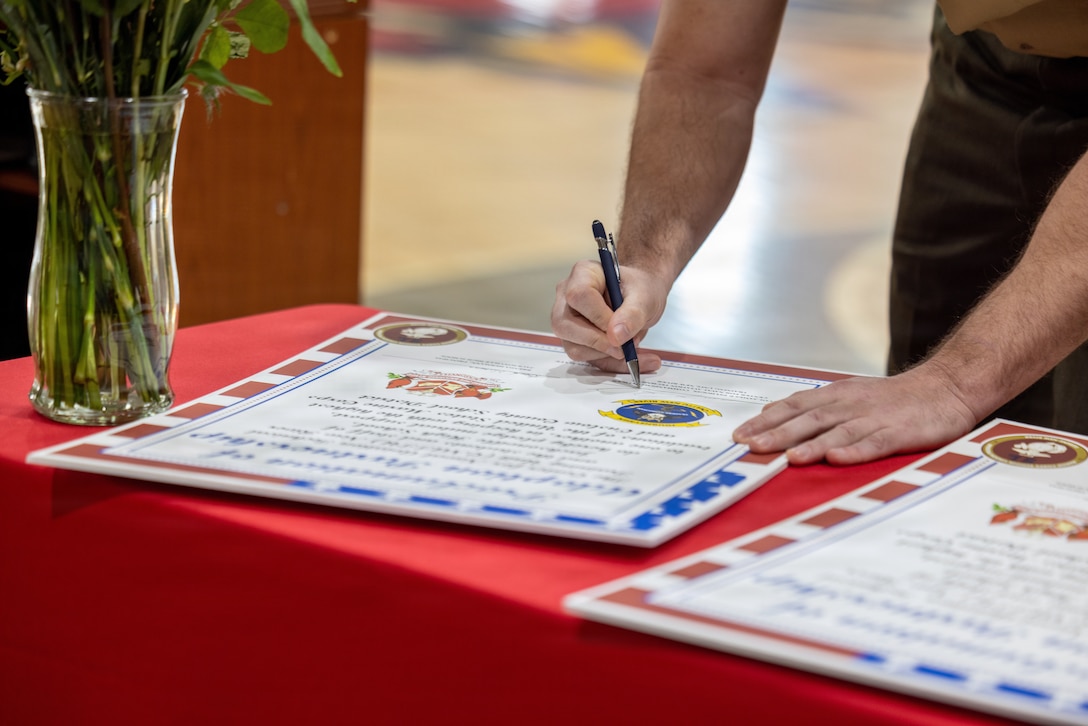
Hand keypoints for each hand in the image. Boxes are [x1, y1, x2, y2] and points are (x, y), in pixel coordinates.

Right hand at [551, 259, 666, 374]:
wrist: (640, 299)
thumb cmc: (639, 290)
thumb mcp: (645, 296)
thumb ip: (632, 313)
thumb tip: (616, 336)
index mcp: (583, 274)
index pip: (579, 296)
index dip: (598, 317)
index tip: (620, 331)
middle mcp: (566, 297)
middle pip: (565, 325)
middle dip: (598, 342)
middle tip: (626, 347)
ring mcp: (567, 320)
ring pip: (574, 347)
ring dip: (606, 353)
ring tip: (631, 343)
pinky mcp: (574, 340)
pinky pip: (586, 359)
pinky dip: (610, 362)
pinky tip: (630, 357)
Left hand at [732, 365, 978, 464]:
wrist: (946, 387)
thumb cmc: (891, 399)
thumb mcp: (847, 395)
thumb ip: (812, 405)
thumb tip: (770, 412)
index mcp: (835, 395)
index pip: (793, 406)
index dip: (765, 421)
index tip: (739, 436)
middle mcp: (850, 404)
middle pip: (809, 419)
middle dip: (778, 434)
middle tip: (751, 448)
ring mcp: (875, 418)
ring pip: (838, 431)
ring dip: (812, 444)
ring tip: (789, 457)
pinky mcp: (900, 432)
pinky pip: (875, 442)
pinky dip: (856, 451)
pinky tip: (838, 459)